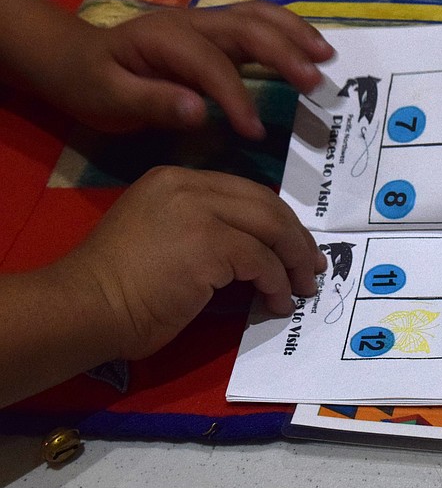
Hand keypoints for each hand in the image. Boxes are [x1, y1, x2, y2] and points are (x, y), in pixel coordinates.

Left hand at [42, 1, 333, 138]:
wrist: (78, 59)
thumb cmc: (94, 84)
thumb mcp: (109, 101)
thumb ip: (153, 104)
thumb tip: (200, 111)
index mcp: (164, 37)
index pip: (212, 65)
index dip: (238, 97)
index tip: (255, 133)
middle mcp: (191, 21)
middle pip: (247, 28)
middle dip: (285, 53)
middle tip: (317, 83)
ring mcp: (207, 22)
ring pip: (259, 16)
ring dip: (296, 34)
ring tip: (327, 57)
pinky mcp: (218, 31)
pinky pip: (259, 23)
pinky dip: (290, 31)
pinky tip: (312, 48)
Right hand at [64, 166, 324, 360]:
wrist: (83, 307)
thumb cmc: (118, 287)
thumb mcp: (163, 238)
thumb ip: (205, 229)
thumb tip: (257, 252)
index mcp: (175, 180)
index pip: (244, 192)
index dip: (277, 220)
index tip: (295, 246)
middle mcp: (187, 185)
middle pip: (265, 204)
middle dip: (296, 238)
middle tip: (311, 266)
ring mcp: (198, 211)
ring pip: (271, 228)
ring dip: (293, 261)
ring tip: (303, 287)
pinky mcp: (208, 243)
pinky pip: (260, 261)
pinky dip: (276, 282)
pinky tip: (277, 301)